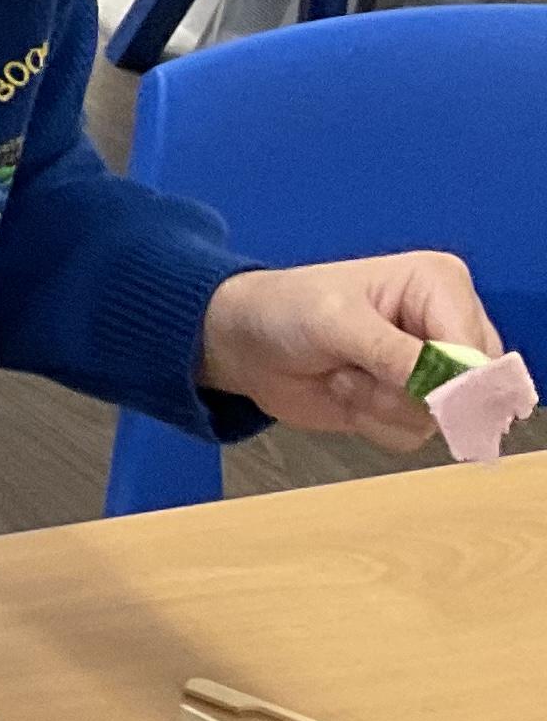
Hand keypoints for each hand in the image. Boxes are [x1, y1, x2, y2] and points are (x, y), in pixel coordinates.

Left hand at [198, 252, 497, 448]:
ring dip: (381, 406)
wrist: (243, 344)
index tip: (423, 392)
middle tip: (358, 372)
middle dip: (410, 392)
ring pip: (439, 417)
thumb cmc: (287, 311)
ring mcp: (429, 370)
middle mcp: (446, 327)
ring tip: (342, 374)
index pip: (478, 344)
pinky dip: (372, 422)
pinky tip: (343, 391)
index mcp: (441, 285)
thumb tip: (451, 385)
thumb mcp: (338, 323)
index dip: (458, 377)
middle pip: (472, 387)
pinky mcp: (406, 405)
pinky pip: (411, 434)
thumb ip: (395, 354)